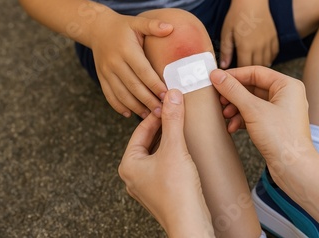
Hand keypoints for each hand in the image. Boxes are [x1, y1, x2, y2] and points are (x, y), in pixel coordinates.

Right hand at [90, 11, 172, 117]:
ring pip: (121, 94)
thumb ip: (153, 25)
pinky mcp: (101, 78)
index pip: (143, 71)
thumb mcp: (138, 22)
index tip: (167, 95)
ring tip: (150, 116)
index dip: (154, 84)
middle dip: (148, 100)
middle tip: (162, 112)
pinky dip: (119, 106)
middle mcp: (114, 62)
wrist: (97, 29)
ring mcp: (106, 72)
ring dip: (135, 107)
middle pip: (133, 86)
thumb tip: (171, 28)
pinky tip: (130, 114)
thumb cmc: (124, 26)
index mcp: (126, 50)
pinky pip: (109, 95)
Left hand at [118, 90, 213, 236]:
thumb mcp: (175, 148)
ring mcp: (147, 185)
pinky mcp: (161, 192)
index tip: (170, 102)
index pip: (141, 130)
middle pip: (148, 141)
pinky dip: (174, 154)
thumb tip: (172, 95)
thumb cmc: (177, 192)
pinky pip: (164, 166)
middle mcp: (134, 176)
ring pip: (157, 154)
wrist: (189, 223)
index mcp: (129, 164)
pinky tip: (186, 149)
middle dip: (163, 126)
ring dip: (169, 140)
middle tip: (177, 111)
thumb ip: (173, 120)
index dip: (156, 113)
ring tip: (183, 127)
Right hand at [210, 67, 315, 177]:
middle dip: (234, 95)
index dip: (234, 75)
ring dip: (236, 108)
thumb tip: (217, 75)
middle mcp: (287, 95)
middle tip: (219, 99)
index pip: (256, 72)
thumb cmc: (282, 138)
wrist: (293, 169)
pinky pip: (255, 115)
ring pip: (252, 102)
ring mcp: (282, 111)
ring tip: (225, 115)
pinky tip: (233, 127)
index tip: (217, 79)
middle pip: (253, 87)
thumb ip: (233, 90)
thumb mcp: (253, 110)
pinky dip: (242, 119)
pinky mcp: (276, 125)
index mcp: (288, 85)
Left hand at [219, 0, 278, 67]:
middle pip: (256, 67)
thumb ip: (226, 50)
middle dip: (248, 71)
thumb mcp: (226, 32)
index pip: (244, 68)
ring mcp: (269, 43)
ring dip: (259, 67)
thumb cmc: (236, 15)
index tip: (232, 73)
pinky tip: (260, 58)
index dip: (238, 72)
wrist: (253, 0)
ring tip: (250, 67)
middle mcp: (260, 47)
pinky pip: (273, 55)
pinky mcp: (275, 39)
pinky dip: (268, 59)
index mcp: (246, 46)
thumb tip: (223, 66)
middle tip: (241, 72)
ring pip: (266, 63)